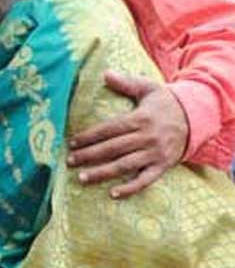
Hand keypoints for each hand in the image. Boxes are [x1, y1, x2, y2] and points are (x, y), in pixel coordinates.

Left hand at [66, 71, 188, 198]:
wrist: (197, 116)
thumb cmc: (166, 103)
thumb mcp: (148, 89)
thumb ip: (126, 83)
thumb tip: (105, 73)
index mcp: (140, 119)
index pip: (109, 129)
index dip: (89, 136)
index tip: (71, 143)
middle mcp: (146, 137)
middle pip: (112, 148)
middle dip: (89, 155)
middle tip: (70, 161)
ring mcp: (155, 153)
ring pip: (124, 165)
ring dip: (102, 173)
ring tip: (82, 178)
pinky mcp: (163, 166)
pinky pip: (145, 180)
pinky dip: (130, 188)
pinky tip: (113, 194)